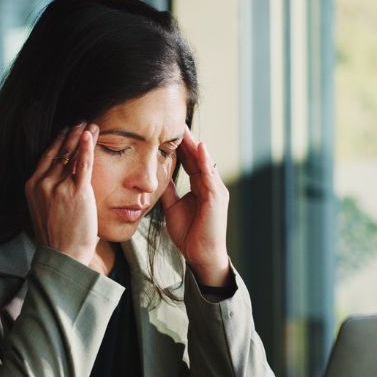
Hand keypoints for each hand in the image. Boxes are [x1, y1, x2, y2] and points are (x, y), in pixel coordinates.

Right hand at [25, 122, 100, 268]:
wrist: (63, 254)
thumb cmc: (57, 236)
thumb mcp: (45, 209)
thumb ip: (49, 192)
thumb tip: (61, 181)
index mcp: (32, 186)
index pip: (45, 157)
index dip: (57, 142)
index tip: (65, 132)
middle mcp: (42, 183)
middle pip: (58, 152)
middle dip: (70, 135)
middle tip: (80, 122)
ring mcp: (58, 187)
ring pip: (71, 155)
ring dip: (81, 137)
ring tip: (89, 124)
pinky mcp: (76, 192)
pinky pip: (82, 164)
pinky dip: (87, 147)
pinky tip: (91, 134)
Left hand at [161, 128, 231, 286]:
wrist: (201, 255)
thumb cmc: (190, 234)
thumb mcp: (173, 207)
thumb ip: (169, 191)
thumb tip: (158, 176)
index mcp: (200, 186)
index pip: (189, 160)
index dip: (178, 145)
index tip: (166, 130)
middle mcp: (210, 184)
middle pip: (197, 156)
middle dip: (186, 139)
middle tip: (174, 120)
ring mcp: (216, 189)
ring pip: (204, 161)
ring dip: (194, 144)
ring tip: (184, 127)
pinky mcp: (217, 197)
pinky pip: (210, 174)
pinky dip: (205, 160)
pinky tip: (199, 147)